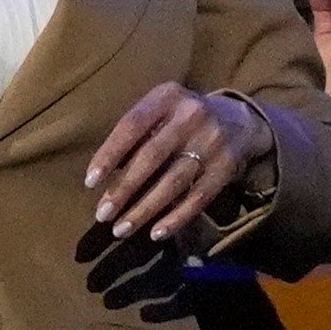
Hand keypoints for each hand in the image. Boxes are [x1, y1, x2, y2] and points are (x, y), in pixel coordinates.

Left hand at [86, 83, 275, 245]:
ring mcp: (212, 142)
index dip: (109, 154)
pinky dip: (176, 218)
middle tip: (102, 215)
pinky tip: (156, 233)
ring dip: (144, 210)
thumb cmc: (182, 119)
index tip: (90, 182)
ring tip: (121, 229)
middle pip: (151, 157)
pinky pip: (198, 198)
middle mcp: (192, 115)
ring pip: (173, 182)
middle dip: (123, 189)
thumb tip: (105, 174)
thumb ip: (137, 133)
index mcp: (167, 96)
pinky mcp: (227, 167)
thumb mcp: (162, 110)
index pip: (132, 125)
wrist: (240, 121)